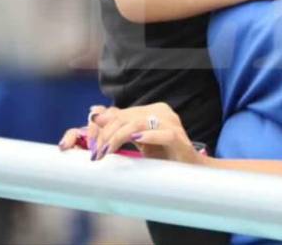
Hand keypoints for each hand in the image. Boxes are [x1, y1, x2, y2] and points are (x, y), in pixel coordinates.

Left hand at [59, 102, 205, 165]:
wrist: (190, 172)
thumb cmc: (163, 156)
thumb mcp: (137, 141)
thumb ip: (119, 127)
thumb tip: (94, 113)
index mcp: (151, 110)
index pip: (119, 113)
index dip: (102, 126)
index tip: (91, 144)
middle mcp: (161, 112)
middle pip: (125, 118)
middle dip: (106, 134)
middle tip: (96, 153)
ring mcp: (171, 123)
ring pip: (138, 123)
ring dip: (118, 137)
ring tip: (106, 151)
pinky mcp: (179, 138)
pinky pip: (163, 133)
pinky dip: (148, 136)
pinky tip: (136, 140)